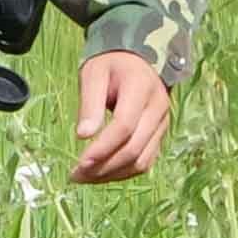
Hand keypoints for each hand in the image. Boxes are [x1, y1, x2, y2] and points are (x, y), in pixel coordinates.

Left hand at [71, 48, 170, 185]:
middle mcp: (158, 108)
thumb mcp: (93, 74)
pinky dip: (123, 173)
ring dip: (112, 175)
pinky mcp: (159, 136)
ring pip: (142, 161)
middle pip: (134, 148)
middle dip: (104, 167)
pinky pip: (145, 162)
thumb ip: (90, 104)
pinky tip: (101, 174)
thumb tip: (83, 136)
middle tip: (76, 175)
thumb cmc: (110, 64)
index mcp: (142, 87)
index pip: (125, 125)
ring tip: (84, 178)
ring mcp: (162, 124)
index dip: (103, 147)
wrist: (136, 59)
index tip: (80, 162)